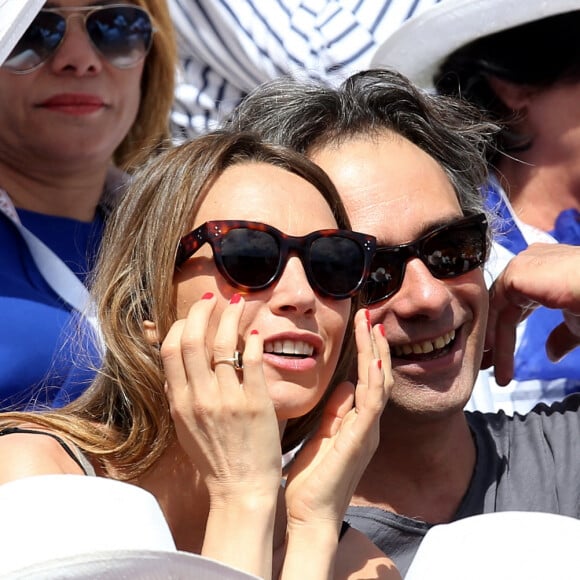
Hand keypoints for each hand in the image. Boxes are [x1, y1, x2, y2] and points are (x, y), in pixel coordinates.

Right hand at [161, 293, 280, 577]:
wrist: (241, 490)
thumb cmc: (214, 459)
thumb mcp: (185, 427)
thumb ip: (181, 395)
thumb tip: (177, 365)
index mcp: (180, 402)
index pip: (171, 350)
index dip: (180, 325)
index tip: (192, 315)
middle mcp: (200, 398)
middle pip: (193, 339)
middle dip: (202, 311)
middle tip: (214, 298)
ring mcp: (228, 400)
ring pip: (224, 344)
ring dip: (231, 317)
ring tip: (239, 303)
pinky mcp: (256, 404)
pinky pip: (253, 362)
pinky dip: (254, 342)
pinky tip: (256, 333)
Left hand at [283, 308, 390, 533]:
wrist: (310, 516)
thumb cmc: (312, 480)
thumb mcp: (323, 436)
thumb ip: (335, 411)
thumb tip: (345, 384)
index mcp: (357, 423)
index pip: (367, 380)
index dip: (366, 352)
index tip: (361, 325)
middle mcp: (368, 425)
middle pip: (378, 376)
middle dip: (374, 345)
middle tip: (370, 315)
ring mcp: (368, 432)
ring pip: (379, 384)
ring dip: (376, 353)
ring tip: (372, 326)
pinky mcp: (360, 440)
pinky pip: (372, 405)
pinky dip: (374, 380)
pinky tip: (372, 359)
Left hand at [482, 243, 579, 384]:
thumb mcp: (578, 321)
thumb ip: (562, 335)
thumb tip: (552, 354)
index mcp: (545, 269)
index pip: (517, 303)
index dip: (507, 332)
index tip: (502, 359)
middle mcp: (530, 263)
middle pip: (502, 305)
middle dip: (493, 337)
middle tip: (488, 366)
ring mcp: (521, 265)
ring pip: (498, 307)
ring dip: (492, 340)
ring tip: (491, 370)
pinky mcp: (516, 272)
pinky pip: (495, 305)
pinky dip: (491, 329)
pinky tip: (491, 352)